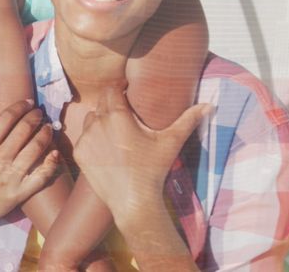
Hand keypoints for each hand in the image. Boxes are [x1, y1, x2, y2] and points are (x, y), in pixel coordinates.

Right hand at [0, 101, 60, 234]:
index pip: (6, 118)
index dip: (20, 107)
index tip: (28, 103)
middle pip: (24, 130)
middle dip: (36, 117)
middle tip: (40, 113)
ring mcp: (11, 176)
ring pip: (36, 148)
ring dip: (46, 134)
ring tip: (49, 128)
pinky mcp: (20, 193)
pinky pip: (41, 175)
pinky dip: (51, 162)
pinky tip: (55, 153)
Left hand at [73, 86, 210, 227]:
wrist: (133, 201)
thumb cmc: (153, 170)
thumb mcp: (171, 142)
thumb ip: (188, 120)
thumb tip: (209, 106)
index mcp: (117, 115)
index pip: (111, 89)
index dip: (118, 87)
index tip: (126, 91)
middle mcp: (97, 123)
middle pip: (101, 103)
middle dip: (111, 103)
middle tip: (124, 112)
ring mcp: (86, 138)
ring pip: (91, 119)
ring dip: (100, 120)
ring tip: (115, 130)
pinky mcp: (79, 153)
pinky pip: (84, 138)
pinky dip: (93, 139)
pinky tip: (106, 148)